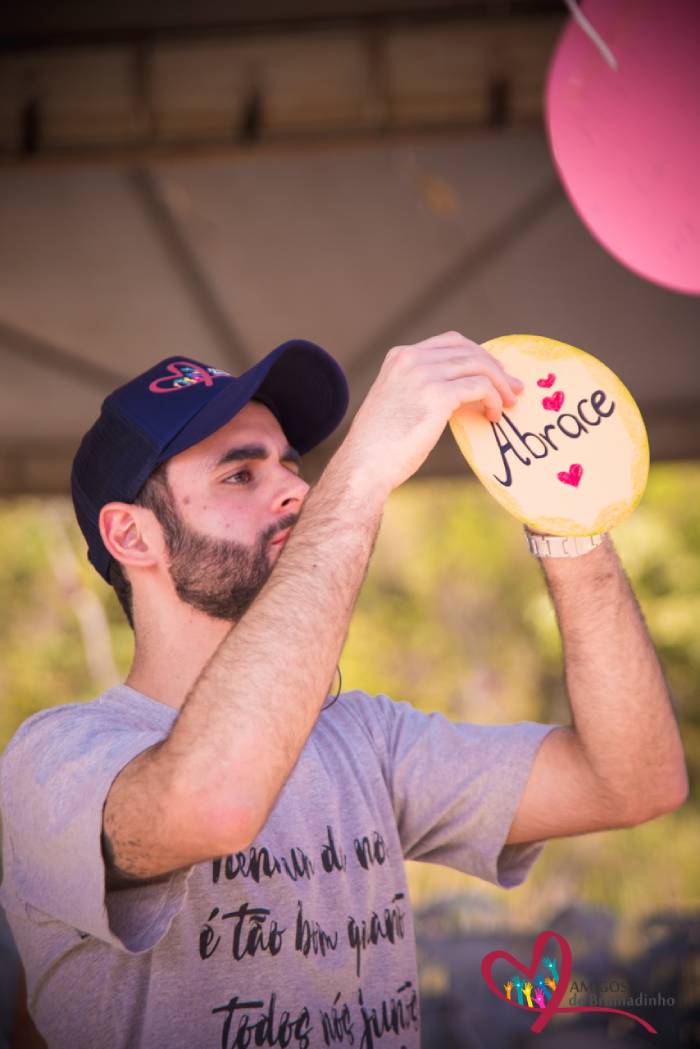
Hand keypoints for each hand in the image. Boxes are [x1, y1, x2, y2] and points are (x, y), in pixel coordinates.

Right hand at [340, 331, 522, 497]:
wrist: (364, 465)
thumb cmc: (379, 446)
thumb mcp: (397, 403)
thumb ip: (420, 389)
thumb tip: (458, 394)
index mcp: (399, 357)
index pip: (450, 342)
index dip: (478, 355)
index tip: (494, 374)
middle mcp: (411, 359)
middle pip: (468, 350)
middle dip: (495, 368)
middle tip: (512, 388)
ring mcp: (424, 375)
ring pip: (478, 366)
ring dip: (500, 384)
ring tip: (508, 404)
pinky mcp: (437, 395)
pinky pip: (480, 387)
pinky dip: (493, 399)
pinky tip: (492, 415)